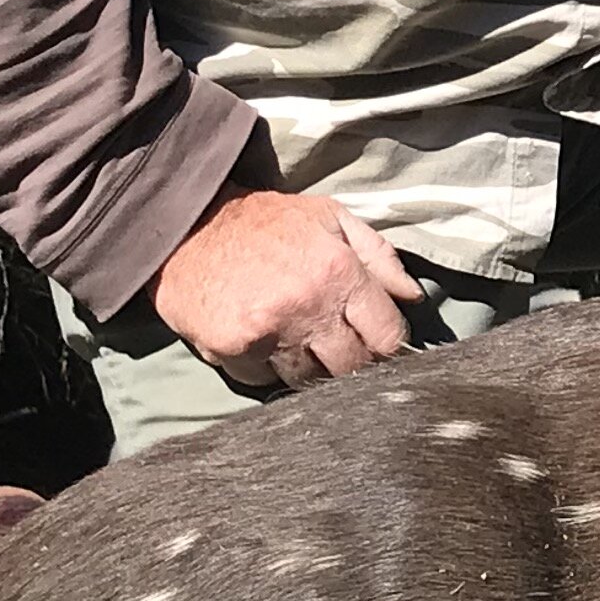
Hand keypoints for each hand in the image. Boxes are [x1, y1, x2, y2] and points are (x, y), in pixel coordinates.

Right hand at [150, 187, 422, 391]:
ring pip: (308, 381)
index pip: (387, 336)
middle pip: (352, 367)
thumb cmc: (266, 221)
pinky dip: (264, 368)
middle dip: (351, 362)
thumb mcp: (330, 219)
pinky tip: (260, 342)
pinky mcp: (230, 350)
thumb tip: (413, 297)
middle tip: (338, 348)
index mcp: (339, 272)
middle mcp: (307, 307)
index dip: (388, 344)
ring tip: (297, 342)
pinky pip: (262, 380)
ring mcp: (267, 333)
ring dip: (308, 369)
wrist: (187, 224)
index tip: (377, 343)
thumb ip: (378, 256)